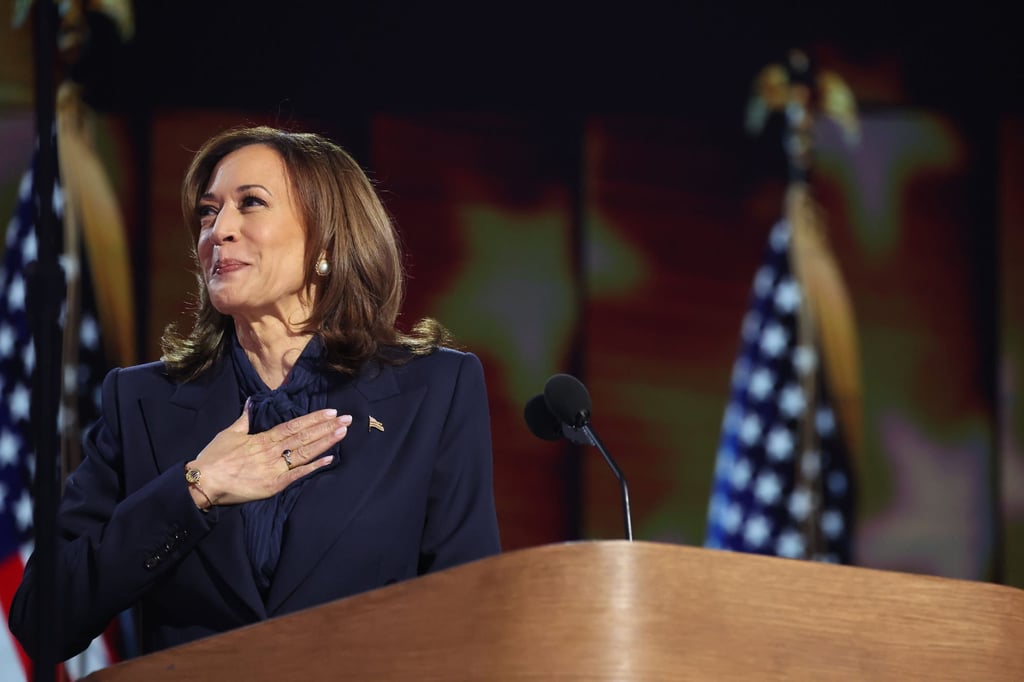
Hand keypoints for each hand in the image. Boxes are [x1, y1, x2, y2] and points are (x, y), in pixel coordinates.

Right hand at [186, 405, 351, 505]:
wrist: (203, 481)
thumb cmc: (214, 457)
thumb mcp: (229, 433)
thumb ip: (244, 418)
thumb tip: (251, 402)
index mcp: (264, 438)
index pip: (294, 425)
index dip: (314, 418)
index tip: (331, 411)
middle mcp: (273, 450)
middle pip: (305, 436)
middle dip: (327, 427)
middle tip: (347, 419)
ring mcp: (275, 468)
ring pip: (305, 452)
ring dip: (326, 442)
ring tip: (343, 432)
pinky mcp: (274, 485)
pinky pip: (297, 475)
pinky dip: (314, 467)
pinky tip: (330, 459)